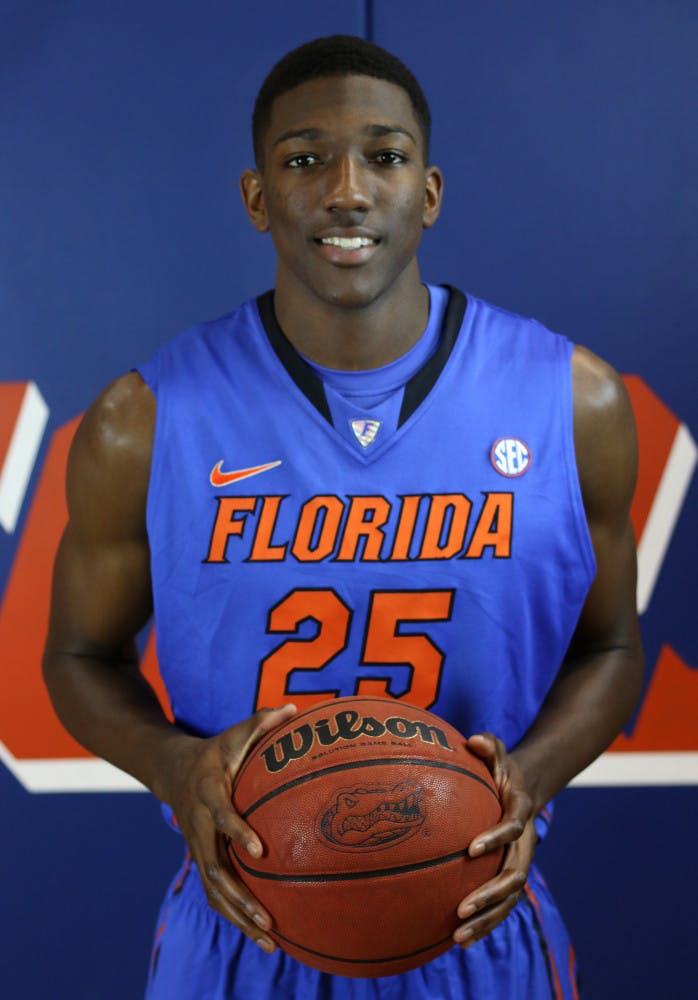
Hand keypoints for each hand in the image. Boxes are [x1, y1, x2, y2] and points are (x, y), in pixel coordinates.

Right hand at [159, 704, 296, 952]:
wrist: (173, 771)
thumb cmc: (215, 751)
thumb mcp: (234, 734)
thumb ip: (262, 722)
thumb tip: (294, 710)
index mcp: (208, 793)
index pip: (221, 816)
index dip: (237, 832)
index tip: (260, 851)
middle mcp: (199, 826)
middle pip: (214, 868)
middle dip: (238, 895)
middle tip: (267, 915)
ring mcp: (198, 848)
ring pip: (214, 890)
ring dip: (239, 916)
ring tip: (270, 940)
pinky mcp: (202, 860)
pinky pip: (216, 894)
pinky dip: (236, 917)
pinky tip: (264, 937)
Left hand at [453, 732, 535, 948]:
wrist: (522, 788)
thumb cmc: (501, 770)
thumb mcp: (498, 753)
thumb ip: (489, 745)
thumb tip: (474, 739)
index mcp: (521, 813)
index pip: (514, 827)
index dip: (496, 837)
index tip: (471, 848)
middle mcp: (525, 844)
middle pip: (514, 875)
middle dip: (491, 894)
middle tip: (463, 906)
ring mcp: (518, 863)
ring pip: (509, 900)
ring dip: (487, 919)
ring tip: (459, 936)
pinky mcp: (508, 878)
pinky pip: (500, 906)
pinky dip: (484, 924)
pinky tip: (459, 940)